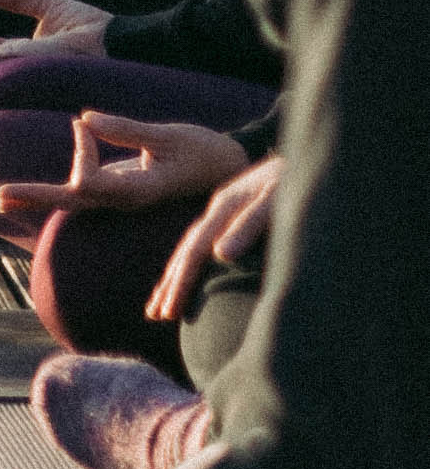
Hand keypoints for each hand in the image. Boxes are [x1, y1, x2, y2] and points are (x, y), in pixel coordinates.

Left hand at [0, 108, 252, 232]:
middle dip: (37, 196)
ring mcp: (122, 197)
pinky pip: (86, 192)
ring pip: (75, 200)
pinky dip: (61, 188)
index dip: (80, 154)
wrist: (228, 169)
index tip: (82, 125)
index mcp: (138, 189)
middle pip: (73, 199)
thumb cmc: (204, 150)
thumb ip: (127, 130)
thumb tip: (84, 119)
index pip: (91, 180)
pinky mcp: (121, 190)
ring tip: (3, 197)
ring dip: (40, 196)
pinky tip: (35, 191)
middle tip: (0, 195)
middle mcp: (125, 199)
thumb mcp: (167, 136)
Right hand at [155, 153, 283, 322]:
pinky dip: (194, 262)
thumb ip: (251, 224)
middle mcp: (220, 209)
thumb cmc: (300, 178)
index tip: (168, 311)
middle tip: (154, 315)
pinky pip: (208, 242)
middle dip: (169, 284)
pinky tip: (191, 272)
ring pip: (194, 247)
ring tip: (163, 301)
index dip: (180, 282)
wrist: (314, 153)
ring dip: (177, 275)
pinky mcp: (239, 212)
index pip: (193, 250)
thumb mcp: (279, 198)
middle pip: (186, 250)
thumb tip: (221, 255)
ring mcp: (228, 210)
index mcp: (225, 206)